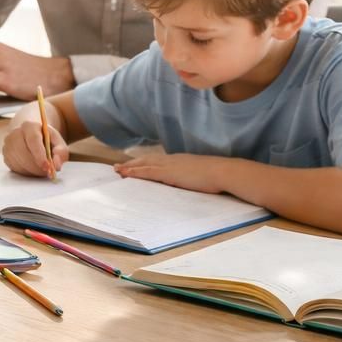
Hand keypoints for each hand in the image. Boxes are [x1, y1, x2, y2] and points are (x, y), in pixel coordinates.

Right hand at [3, 122, 68, 177]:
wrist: (30, 134)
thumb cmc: (45, 139)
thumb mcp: (58, 142)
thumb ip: (61, 152)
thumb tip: (56, 165)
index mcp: (29, 126)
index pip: (33, 140)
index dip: (40, 155)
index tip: (47, 167)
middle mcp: (15, 133)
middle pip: (24, 153)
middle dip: (37, 166)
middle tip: (48, 172)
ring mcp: (7, 144)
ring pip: (19, 163)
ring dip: (32, 171)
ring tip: (41, 169)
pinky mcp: (5, 155)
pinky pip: (15, 168)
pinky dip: (26, 172)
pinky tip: (32, 168)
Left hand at [114, 153, 229, 194]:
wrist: (223, 171)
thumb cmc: (218, 175)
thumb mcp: (202, 174)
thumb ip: (192, 175)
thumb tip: (190, 181)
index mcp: (180, 160)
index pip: (158, 160)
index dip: (145, 162)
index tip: (135, 165)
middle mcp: (172, 160)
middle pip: (147, 160)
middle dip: (132, 164)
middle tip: (118, 167)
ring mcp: (169, 165)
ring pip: (144, 164)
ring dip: (130, 167)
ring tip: (117, 170)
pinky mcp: (168, 173)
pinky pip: (147, 172)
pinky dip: (135, 172)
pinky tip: (126, 174)